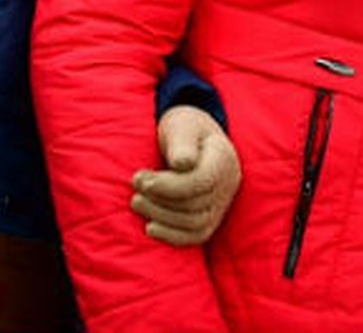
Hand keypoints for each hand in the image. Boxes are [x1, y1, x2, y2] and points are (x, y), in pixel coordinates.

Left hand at [131, 106, 241, 246]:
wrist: (193, 138)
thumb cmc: (184, 128)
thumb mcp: (182, 126)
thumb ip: (182, 143)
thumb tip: (182, 164)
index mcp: (223, 159)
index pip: (201, 181)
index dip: (169, 186)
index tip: (140, 179)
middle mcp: (227, 185)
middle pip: (195, 204)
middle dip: (159, 199)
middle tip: (134, 186)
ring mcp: (221, 204)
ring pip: (194, 223)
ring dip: (161, 216)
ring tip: (136, 201)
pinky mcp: (211, 218)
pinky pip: (196, 235)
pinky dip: (172, 235)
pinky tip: (150, 227)